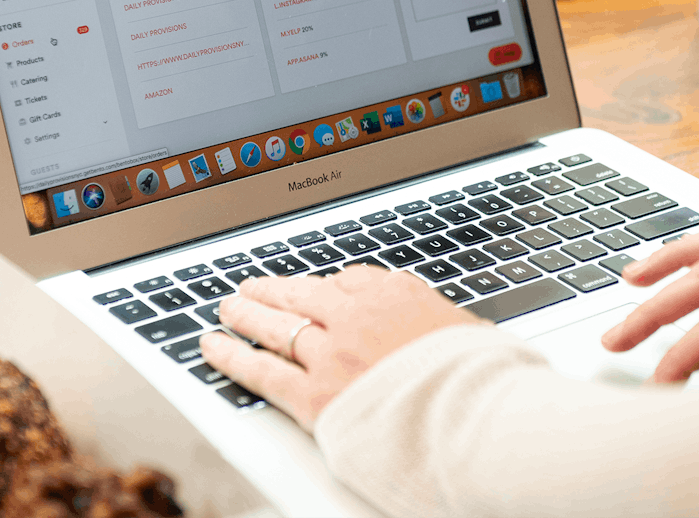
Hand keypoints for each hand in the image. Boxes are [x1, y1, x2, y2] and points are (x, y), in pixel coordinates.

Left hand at [200, 265, 481, 429]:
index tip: (316, 288)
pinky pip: (261, 369)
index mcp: (397, 294)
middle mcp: (357, 316)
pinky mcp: (313, 394)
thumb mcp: (469, 333)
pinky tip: (212, 346)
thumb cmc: (486, 383)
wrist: (478, 420)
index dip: (326, 286)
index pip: (349, 278)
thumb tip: (444, 329)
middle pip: (302, 293)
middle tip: (252, 285)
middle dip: (274, 290)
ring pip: (275, 324)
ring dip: (246, 313)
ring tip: (228, 308)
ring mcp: (332, 352)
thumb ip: (440, 325)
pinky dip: (231, 356)